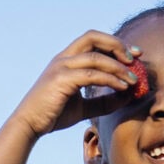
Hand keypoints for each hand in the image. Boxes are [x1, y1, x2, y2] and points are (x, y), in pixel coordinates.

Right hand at [10, 30, 141, 137]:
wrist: (29, 125)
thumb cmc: (53, 115)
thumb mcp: (82, 107)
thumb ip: (104, 101)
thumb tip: (128, 96)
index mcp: (66, 60)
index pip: (93, 40)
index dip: (114, 43)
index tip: (134, 55)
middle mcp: (63, 58)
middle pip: (93, 37)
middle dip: (117, 44)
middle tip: (135, 59)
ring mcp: (61, 67)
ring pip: (96, 56)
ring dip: (118, 66)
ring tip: (133, 80)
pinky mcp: (61, 80)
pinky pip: (92, 74)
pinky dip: (110, 79)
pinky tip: (122, 87)